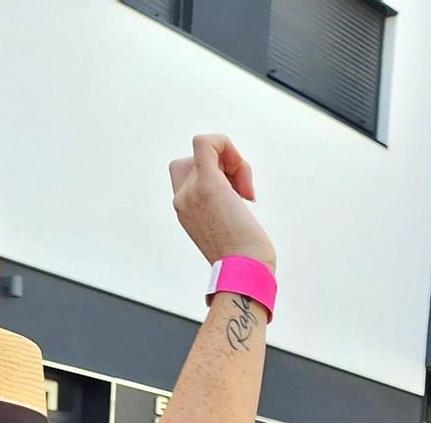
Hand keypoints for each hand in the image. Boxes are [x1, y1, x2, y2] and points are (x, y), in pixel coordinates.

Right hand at [168, 134, 275, 268]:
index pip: (186, 174)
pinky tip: (244, 175)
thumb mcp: (229, 233)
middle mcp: (182, 199)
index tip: (238, 198)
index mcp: (185, 211)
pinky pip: (206, 142)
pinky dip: (225, 144)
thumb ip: (225, 213)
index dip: (215, 174)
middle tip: (242, 191)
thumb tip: (241, 198)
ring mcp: (192, 190)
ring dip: (233, 161)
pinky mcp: (207, 184)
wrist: (245, 272)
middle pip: (192, 159)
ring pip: (204, 149)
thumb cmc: (246, 261)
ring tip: (247, 192)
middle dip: (221, 166)